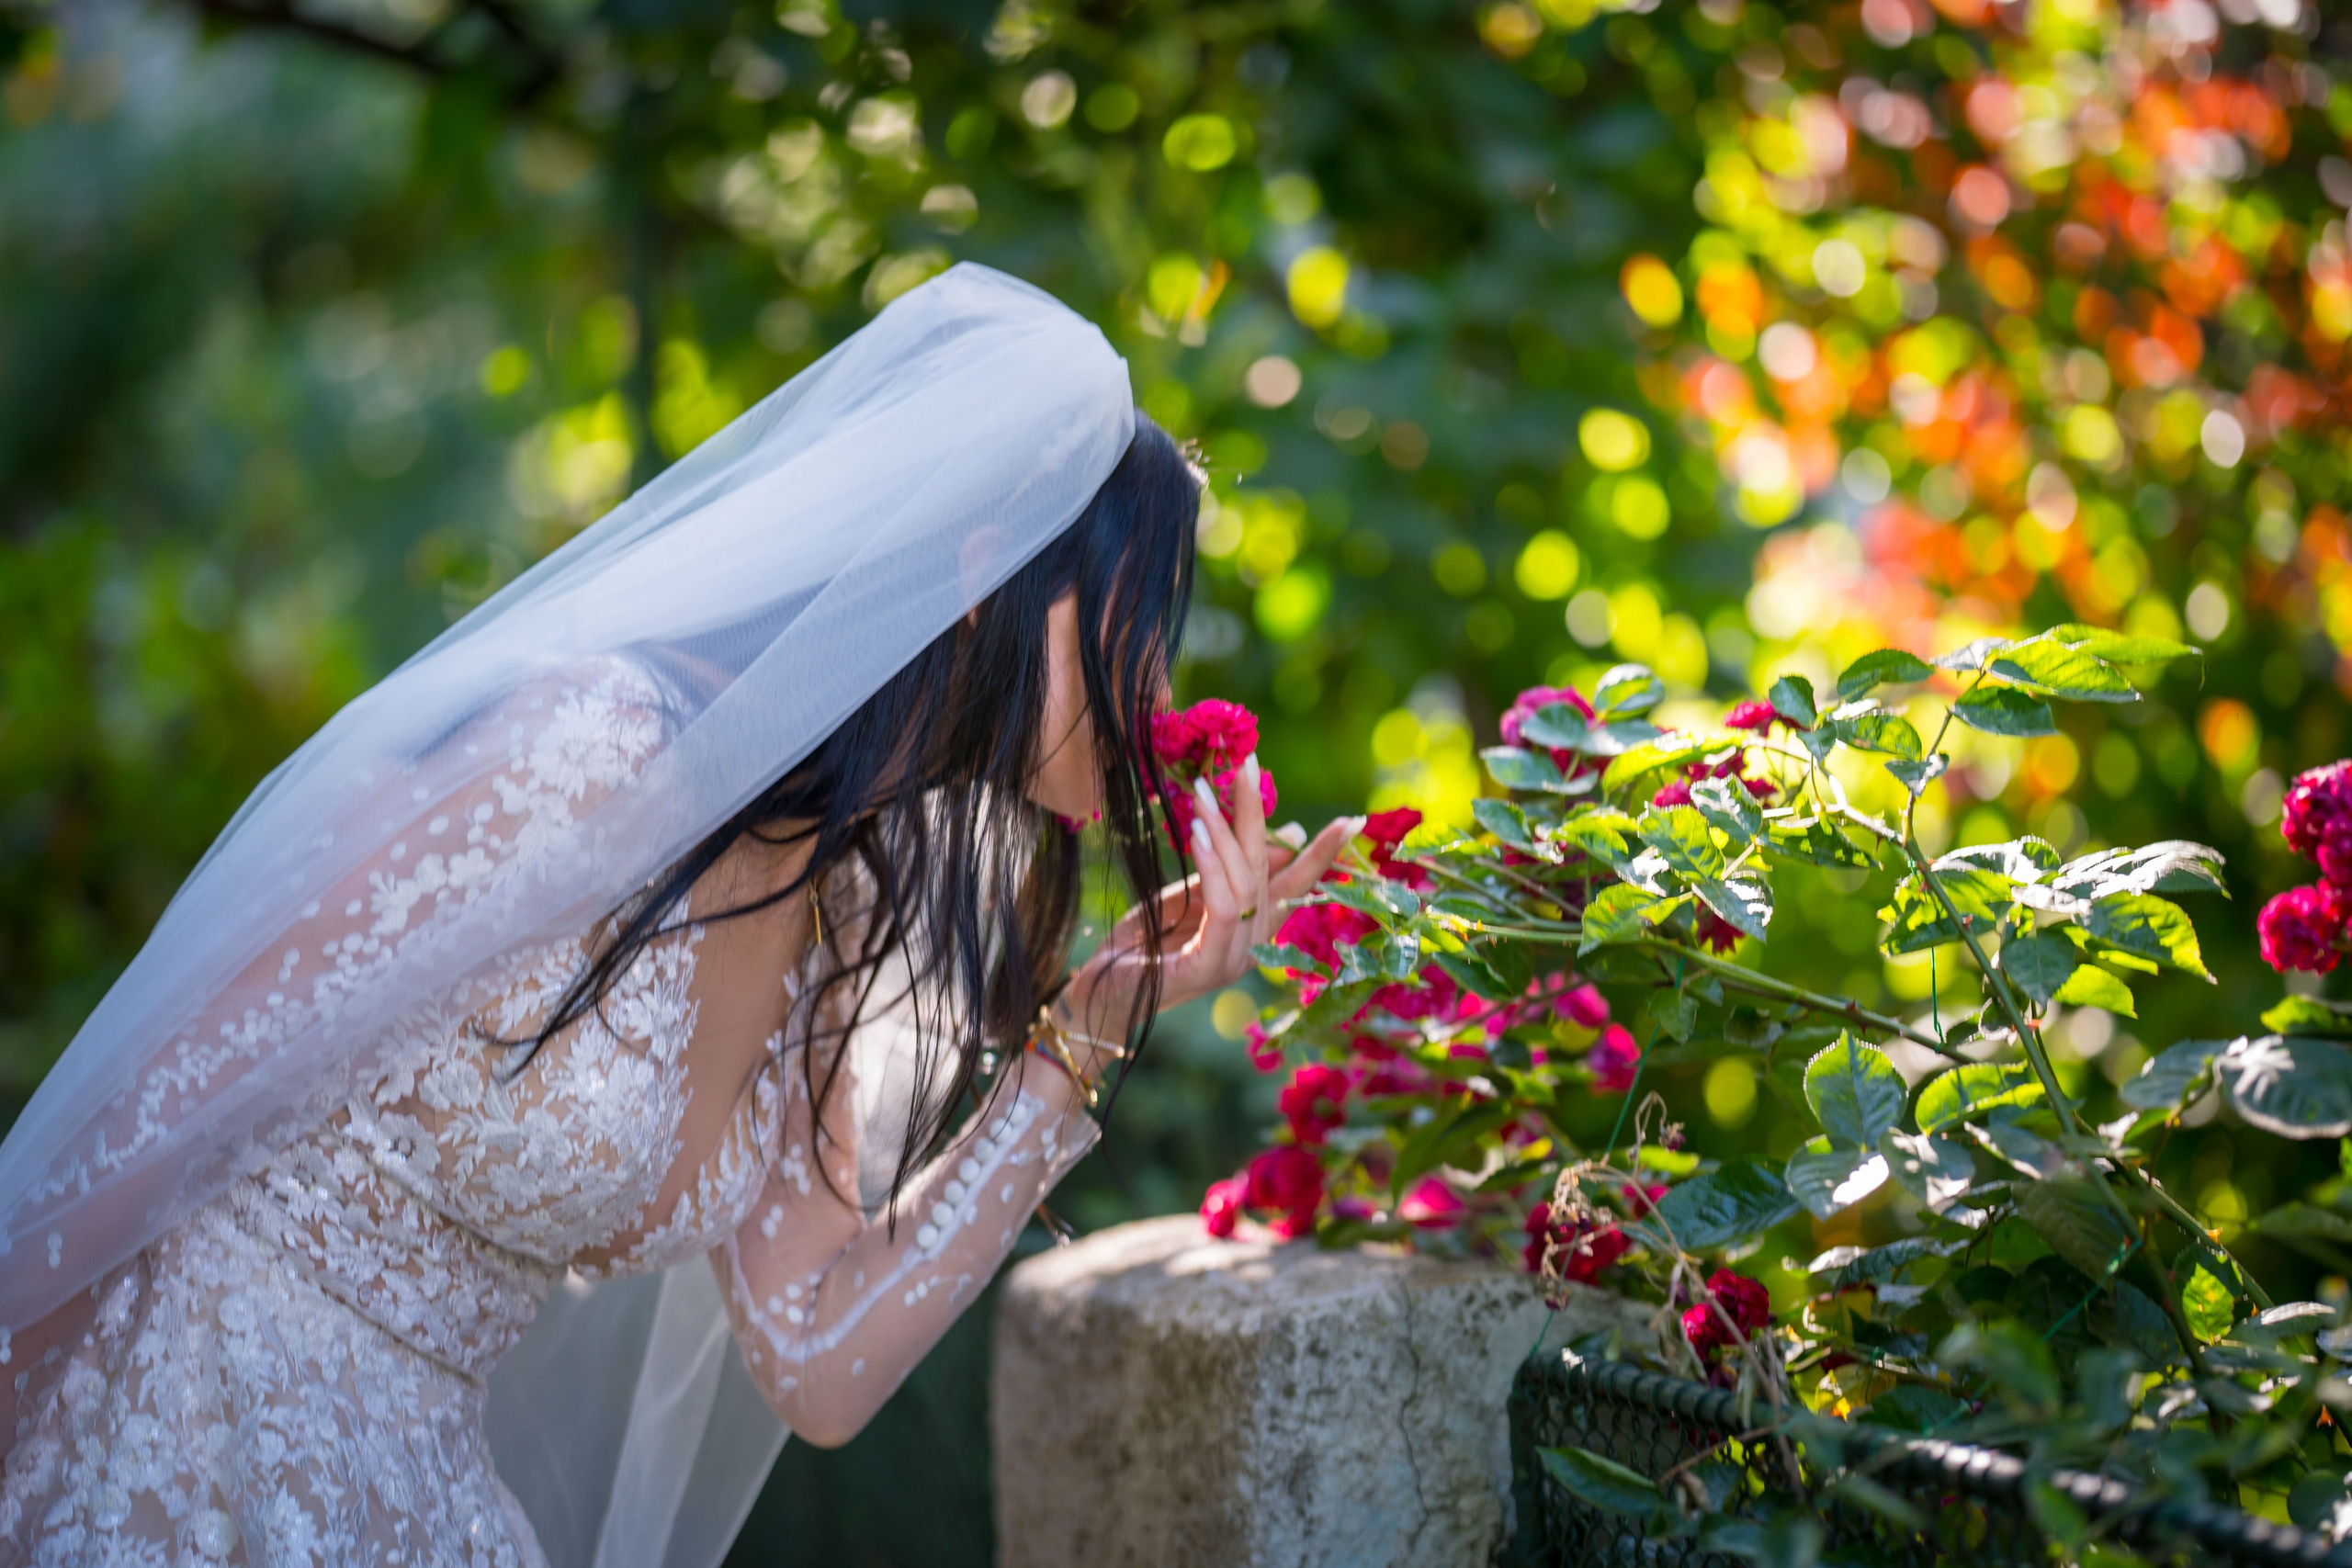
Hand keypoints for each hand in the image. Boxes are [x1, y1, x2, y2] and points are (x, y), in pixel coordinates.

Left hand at [1061, 754, 1359, 1036]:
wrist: (1099, 992)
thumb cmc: (1144, 942)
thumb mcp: (1192, 894)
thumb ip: (1232, 867)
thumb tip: (1293, 831)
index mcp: (1255, 928)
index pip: (1299, 885)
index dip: (1325, 853)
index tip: (1354, 819)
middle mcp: (1253, 945)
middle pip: (1269, 872)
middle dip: (1258, 815)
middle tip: (1249, 764)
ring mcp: (1233, 960)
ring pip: (1245, 885)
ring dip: (1224, 831)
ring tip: (1203, 791)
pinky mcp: (1205, 968)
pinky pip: (1221, 909)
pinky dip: (1213, 867)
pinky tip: (1196, 833)